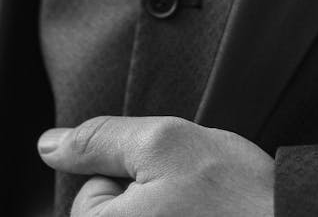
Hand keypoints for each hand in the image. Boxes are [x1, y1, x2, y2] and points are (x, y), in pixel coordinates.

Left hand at [37, 115, 274, 216]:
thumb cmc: (236, 196)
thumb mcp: (164, 142)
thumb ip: (102, 138)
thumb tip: (51, 144)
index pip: (91, 193)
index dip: (133, 172)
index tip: (172, 179)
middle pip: (118, 214)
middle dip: (151, 197)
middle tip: (193, 196)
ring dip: (173, 213)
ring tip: (208, 214)